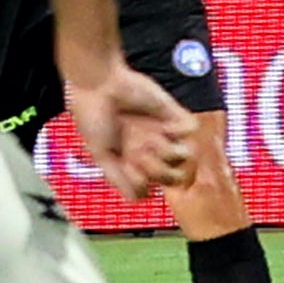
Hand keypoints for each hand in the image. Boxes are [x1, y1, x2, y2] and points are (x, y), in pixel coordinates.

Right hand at [67, 67, 196, 201]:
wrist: (98, 82)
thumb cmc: (92, 117)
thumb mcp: (99, 154)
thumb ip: (117, 178)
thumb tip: (137, 200)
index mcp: (131, 160)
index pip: (151, 186)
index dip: (146, 186)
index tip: (131, 173)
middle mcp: (149, 148)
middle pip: (173, 177)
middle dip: (160, 171)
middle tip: (141, 155)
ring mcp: (161, 131)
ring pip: (186, 157)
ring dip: (170, 152)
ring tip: (152, 140)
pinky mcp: (171, 112)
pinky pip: (191, 129)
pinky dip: (181, 130)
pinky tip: (164, 126)